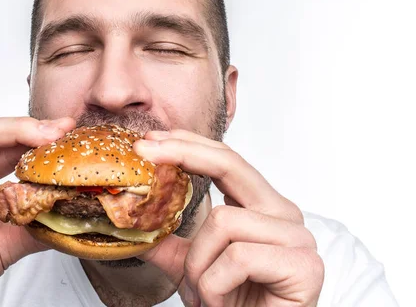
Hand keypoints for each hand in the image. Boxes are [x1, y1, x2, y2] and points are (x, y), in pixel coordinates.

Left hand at [134, 130, 323, 306]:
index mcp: (261, 207)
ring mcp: (297, 238)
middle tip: (145, 152)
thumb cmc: (233, 305)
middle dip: (183, 154)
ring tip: (207, 293)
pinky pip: (239, 257)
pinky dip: (216, 284)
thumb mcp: (190, 267)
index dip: (188, 145)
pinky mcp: (304, 265)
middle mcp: (283, 214)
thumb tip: (127, 221)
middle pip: (230, 165)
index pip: (225, 161)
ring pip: (223, 222)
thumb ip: (166, 241)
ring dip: (199, 264)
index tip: (150, 141)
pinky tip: (224, 302)